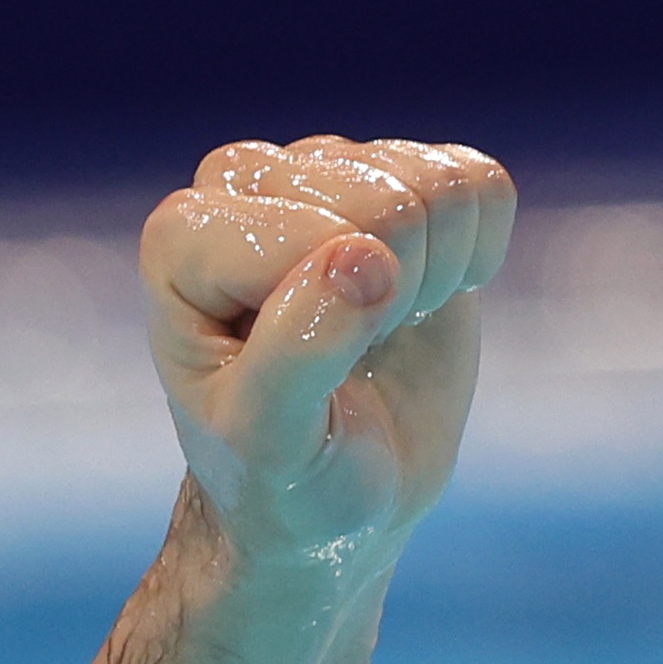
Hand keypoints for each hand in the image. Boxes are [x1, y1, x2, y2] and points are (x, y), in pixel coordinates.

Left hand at [143, 135, 516, 576]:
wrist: (336, 493)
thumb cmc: (281, 477)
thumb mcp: (270, 444)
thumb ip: (297, 355)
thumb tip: (364, 258)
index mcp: (182, 237)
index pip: (313, 237)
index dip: (336, 319)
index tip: (304, 375)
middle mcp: (243, 183)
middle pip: (384, 201)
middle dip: (392, 297)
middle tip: (350, 355)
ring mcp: (325, 170)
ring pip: (437, 186)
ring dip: (433, 279)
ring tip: (379, 329)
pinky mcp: (401, 178)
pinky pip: (481, 183)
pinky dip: (476, 256)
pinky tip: (424, 298)